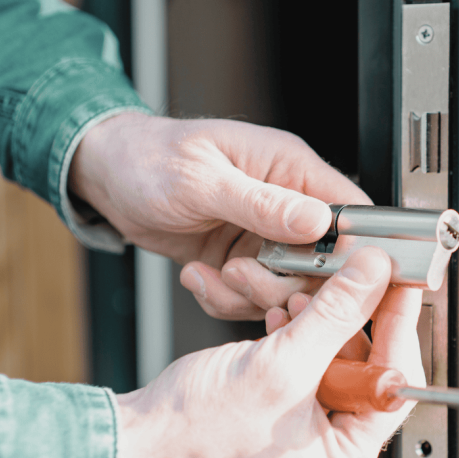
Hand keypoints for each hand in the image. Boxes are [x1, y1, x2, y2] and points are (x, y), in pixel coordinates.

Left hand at [69, 113, 369, 318]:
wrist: (107, 176)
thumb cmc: (148, 158)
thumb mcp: (202, 180)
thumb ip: (262, 203)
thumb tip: (318, 220)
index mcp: (290, 167)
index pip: (351, 212)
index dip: (352, 251)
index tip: (325, 278)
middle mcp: (286, 204)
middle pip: (323, 263)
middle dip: (284, 282)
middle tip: (242, 275)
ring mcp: (264, 236)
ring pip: (287, 288)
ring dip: (248, 295)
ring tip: (213, 275)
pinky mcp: (242, 261)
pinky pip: (252, 298)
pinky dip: (224, 300)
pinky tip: (197, 276)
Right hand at [111, 248, 424, 457]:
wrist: (134, 444)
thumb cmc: (193, 437)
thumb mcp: (280, 365)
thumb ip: (335, 315)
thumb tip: (373, 277)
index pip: (395, 382)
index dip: (398, 325)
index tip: (400, 283)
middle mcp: (332, 448)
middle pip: (367, 364)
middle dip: (347, 317)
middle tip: (351, 275)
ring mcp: (306, 427)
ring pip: (333, 354)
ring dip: (316, 318)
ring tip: (296, 296)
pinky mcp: (281, 406)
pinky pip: (305, 359)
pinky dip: (294, 331)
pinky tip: (279, 315)